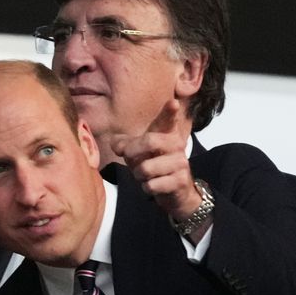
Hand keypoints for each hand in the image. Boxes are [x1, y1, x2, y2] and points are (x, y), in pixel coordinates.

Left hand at [110, 99, 201, 221]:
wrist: (176, 190)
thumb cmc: (155, 165)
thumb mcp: (139, 152)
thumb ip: (125, 145)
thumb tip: (115, 144)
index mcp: (168, 132)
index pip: (168, 119)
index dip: (170, 111)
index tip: (173, 103)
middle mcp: (177, 144)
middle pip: (150, 141)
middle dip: (132, 152)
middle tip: (129, 158)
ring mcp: (180, 162)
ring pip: (146, 168)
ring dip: (139, 175)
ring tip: (146, 175)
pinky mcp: (180, 180)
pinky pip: (151, 185)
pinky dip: (147, 188)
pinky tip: (155, 185)